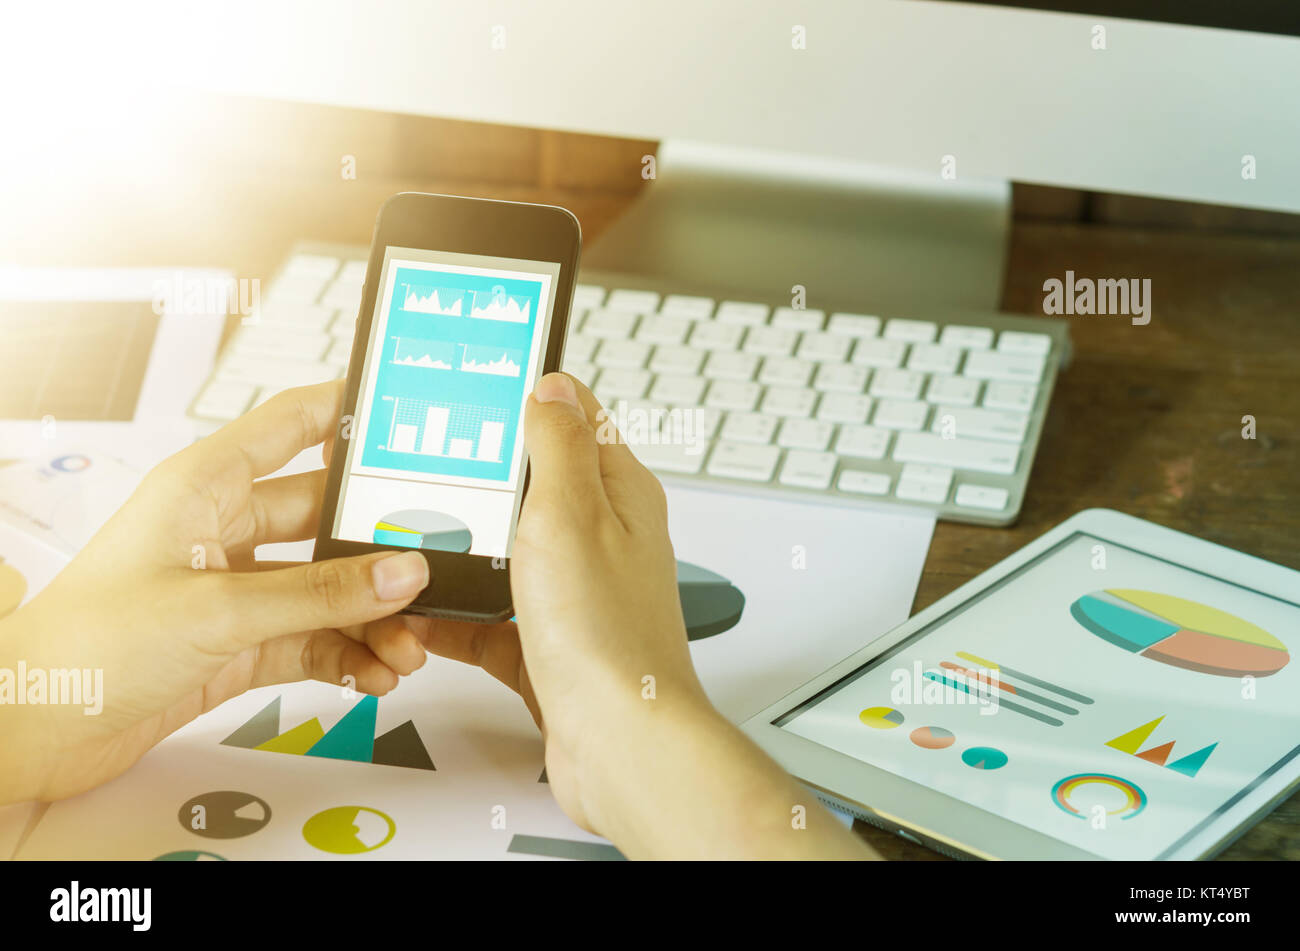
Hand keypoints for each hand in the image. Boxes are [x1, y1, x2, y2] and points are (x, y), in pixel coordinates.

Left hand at [0, 381, 432, 802]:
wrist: (35, 730)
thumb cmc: (88, 645)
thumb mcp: (219, 609)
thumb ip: (320, 593)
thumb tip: (402, 572)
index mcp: (206, 485)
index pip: (291, 425)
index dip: (348, 412)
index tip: (408, 415)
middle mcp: (223, 530)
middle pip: (325, 519)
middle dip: (380, 547)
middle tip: (435, 563)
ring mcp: (234, 589)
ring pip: (326, 588)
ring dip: (371, 616)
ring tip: (409, 646)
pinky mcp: (238, 643)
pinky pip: (313, 638)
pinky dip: (348, 656)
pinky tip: (375, 674)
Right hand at [397, 374, 871, 857]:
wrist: (617, 745)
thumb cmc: (607, 636)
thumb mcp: (572, 513)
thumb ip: (559, 445)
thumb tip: (553, 385)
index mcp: (617, 496)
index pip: (575, 423)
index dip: (528, 400)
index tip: (477, 389)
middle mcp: (600, 541)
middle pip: (527, 490)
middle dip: (474, 483)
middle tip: (421, 470)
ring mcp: (572, 595)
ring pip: (501, 557)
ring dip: (455, 555)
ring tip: (406, 545)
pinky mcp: (546, 646)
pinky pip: (488, 620)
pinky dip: (451, 619)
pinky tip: (415, 617)